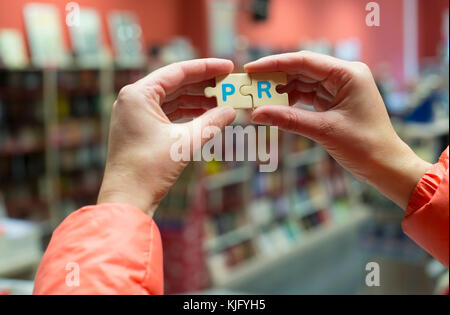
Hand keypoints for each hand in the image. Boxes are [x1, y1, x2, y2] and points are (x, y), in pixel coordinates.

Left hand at [98, 59, 235, 214]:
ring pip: (172, 99)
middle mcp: (133, 99)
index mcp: (137, 94)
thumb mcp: (185, 142)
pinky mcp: (139, 127)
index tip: (227, 66)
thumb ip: (211, 122)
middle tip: (228, 84)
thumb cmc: (149, 170)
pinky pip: (167, 113)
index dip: (206, 68)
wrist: (127, 199)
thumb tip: (231, 110)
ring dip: (196, 100)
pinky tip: (206, 115)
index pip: (177, 72)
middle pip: (175, 84)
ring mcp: (134, 113)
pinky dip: (186, 113)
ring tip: (222, 101)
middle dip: (203, 85)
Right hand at [246, 51, 429, 208]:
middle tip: (249, 86)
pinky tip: (275, 107)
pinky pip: (307, 96)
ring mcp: (340, 88)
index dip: (274, 64)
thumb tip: (256, 114)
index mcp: (348, 73)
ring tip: (258, 98)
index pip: (304, 61)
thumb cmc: (364, 146)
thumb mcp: (324, 131)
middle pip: (301, 70)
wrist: (385, 165)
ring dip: (281, 91)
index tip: (251, 69)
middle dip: (275, 78)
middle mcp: (344, 76)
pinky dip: (291, 101)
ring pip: (302, 83)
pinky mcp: (335, 101)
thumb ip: (289, 119)